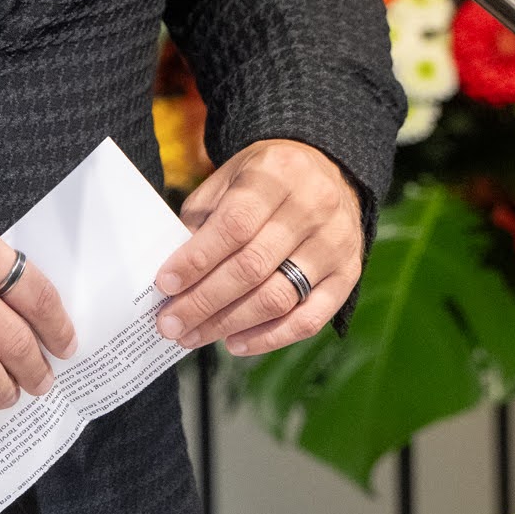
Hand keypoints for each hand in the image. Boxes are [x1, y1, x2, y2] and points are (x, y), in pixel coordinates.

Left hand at [153, 139, 361, 357]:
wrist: (326, 170)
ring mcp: (336, 243)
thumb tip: (173, 277)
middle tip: (171, 323)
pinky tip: (235, 343)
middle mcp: (313, 207)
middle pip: (253, 267)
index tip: (166, 285)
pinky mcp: (349, 273)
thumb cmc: (263, 181)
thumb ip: (203, 221)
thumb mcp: (229, 180)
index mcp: (276, 175)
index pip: (234, 225)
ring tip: (194, 335)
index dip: (197, 260)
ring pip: (278, 297)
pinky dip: (269, 338)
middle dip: (204, 301)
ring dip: (229, 324)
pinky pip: (309, 319)